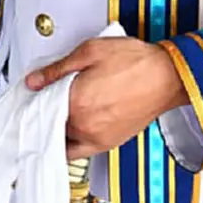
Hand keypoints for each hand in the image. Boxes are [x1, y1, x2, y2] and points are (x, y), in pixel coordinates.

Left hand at [26, 36, 184, 159]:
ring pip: (63, 139)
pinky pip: (80, 150)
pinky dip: (71, 142)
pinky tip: (72, 127)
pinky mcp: (109, 142)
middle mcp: (85, 125)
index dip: (36, 97)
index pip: (41, 106)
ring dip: (57, 127)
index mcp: (76, 102)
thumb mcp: (89, 52)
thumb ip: (57, 68)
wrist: (167, 75)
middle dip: (45, 112)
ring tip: (61, 109)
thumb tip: (34, 80)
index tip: (34, 91)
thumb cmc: (135, 61)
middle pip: (50, 123)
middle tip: (46, 98)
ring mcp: (97, 137)